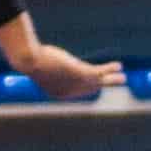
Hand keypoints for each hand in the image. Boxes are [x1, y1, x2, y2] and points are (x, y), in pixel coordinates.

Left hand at [0, 26, 116, 99]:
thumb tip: (31, 57)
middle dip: (99, 86)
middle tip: (106, 84)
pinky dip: (110, 70)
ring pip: (98, 82)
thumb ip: (38, 65)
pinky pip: (100, 72)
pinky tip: (118, 66)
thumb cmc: (28, 59)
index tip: (93, 83)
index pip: (74, 91)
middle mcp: (69, 92)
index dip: (84, 88)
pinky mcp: (82, 73)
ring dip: (112, 80)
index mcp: (56, 93)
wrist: (30, 60)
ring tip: (123, 78)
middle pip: (88, 88)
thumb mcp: (35, 64)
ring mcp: (76, 84)